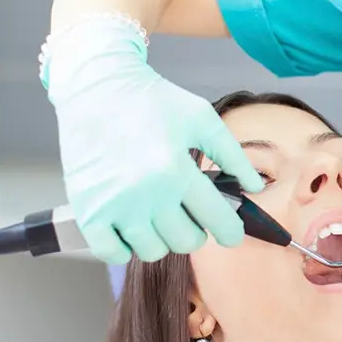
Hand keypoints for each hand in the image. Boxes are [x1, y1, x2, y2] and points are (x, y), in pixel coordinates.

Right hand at [42, 15, 263, 263]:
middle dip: (195, 231)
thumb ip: (232, 155)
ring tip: (159, 215)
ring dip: (162, 238)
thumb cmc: (151, 100)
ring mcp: (113, 205)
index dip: (231, 231)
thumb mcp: (200, 118)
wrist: (95, 87)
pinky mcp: (87, 211)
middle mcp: (144, 192)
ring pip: (152, 251)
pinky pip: (112, 254)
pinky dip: (125, 247)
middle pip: (186, 242)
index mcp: (175, 168)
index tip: (231, 233)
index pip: (217, 220)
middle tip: (189, 213)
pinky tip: (131, 227)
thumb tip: (254, 188)